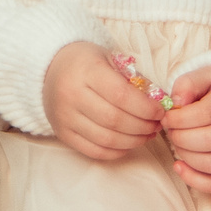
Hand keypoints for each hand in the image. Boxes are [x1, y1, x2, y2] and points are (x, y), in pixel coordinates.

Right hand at [41, 42, 163, 161]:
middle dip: (143, 126)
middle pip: (115, 120)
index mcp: (85, 71)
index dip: (146, 108)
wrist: (51, 68)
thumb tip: (160, 103)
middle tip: (156, 125)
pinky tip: (128, 142)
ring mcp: (65, 116)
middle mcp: (71, 94)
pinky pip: (95, 151)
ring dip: (134, 141)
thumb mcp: (109, 59)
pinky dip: (117, 151)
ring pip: (107, 139)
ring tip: (146, 134)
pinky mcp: (62, 133)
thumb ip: (133, 79)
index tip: (160, 111)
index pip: (121, 95)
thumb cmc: (87, 63)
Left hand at [163, 65, 210, 193]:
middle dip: (181, 137)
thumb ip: (187, 84)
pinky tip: (179, 166)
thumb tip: (176, 102)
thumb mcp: (205, 75)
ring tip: (177, 142)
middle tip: (170, 130)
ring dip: (186, 156)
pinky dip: (195, 180)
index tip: (166, 117)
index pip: (206, 114)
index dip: (179, 118)